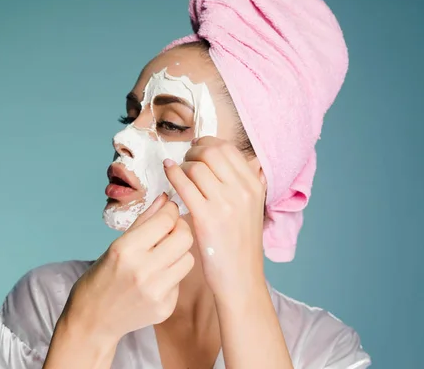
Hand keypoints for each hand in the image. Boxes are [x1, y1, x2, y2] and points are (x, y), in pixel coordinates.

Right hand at [61, 194, 194, 342]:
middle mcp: (142, 271)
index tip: (169, 210)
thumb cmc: (101, 278)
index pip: (165, 220)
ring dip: (179, 253)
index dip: (171, 211)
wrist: (92, 320)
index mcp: (126, 250)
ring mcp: (156, 292)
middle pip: (184, 238)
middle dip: (180, 229)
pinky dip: (172, 275)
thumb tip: (165, 199)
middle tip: (171, 230)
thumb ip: (144, 221)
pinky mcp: (165, 308)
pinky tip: (156, 279)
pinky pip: (181, 280)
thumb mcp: (116, 245)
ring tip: (163, 255)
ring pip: (188, 259)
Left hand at [163, 136, 266, 297]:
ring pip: (195, 166)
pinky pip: (184, 184)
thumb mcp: (255, 209)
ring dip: (181, 165)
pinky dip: (172, 174)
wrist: (241, 279)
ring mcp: (225, 203)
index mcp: (255, 186)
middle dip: (193, 151)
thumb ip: (252, 183)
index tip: (197, 151)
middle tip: (185, 161)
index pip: (228, 149)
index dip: (208, 144)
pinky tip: (168, 174)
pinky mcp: (206, 217)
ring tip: (177, 173)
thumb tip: (252, 160)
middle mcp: (243, 191)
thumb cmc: (242, 245)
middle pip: (211, 152)